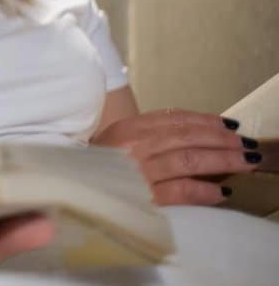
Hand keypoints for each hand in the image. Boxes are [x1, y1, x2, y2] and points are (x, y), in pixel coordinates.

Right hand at [91, 109, 259, 204]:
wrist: (69, 189)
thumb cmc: (94, 165)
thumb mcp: (116, 139)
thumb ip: (147, 132)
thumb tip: (191, 131)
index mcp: (127, 127)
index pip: (173, 118)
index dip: (204, 120)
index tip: (227, 124)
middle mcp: (134, 146)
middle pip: (186, 137)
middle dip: (220, 139)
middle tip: (245, 144)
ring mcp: (138, 171)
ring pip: (188, 159)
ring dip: (221, 160)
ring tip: (244, 162)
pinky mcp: (142, 197)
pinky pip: (180, 191)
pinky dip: (203, 191)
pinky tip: (221, 193)